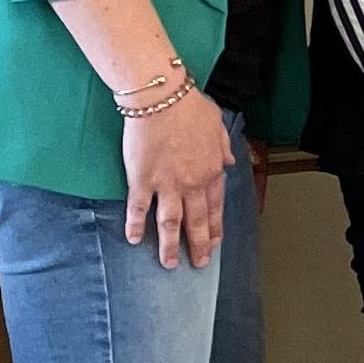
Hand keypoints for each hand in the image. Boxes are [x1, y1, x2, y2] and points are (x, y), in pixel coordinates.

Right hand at [121, 89, 234, 268]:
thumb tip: (229, 160)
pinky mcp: (142, 180)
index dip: (214, 226)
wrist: (162, 98)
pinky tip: (134, 239)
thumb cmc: (189, 107)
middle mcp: (192, 182)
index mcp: (212, 170)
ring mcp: (167, 184)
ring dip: (171, 246)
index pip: (215, 206)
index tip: (214, 242)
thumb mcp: (217, 125)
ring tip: (170, 264)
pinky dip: (136, 225)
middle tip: (199, 263)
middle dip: (198, 245)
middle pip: (196, 221)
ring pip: (171, 223)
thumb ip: (223, 146)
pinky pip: (139, 209)